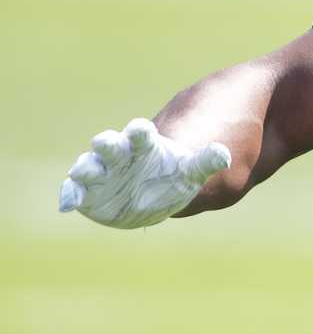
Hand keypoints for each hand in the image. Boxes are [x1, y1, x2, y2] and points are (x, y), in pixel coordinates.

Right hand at [58, 118, 230, 228]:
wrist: (152, 192)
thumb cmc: (172, 174)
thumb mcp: (191, 171)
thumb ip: (205, 162)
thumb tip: (224, 154)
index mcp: (143, 145)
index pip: (141, 134)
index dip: (141, 131)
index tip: (143, 128)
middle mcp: (118, 154)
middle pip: (111, 145)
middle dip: (108, 144)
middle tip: (105, 142)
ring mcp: (101, 172)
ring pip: (91, 166)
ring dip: (86, 168)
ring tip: (83, 172)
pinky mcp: (87, 190)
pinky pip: (76, 191)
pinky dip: (71, 195)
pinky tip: (67, 204)